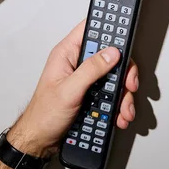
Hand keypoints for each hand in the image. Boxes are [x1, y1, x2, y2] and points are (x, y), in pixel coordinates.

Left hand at [7, 20, 138, 156]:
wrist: (40, 140)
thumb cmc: (44, 114)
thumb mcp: (69, 90)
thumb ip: (91, 69)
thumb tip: (111, 53)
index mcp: (67, 54)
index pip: (90, 29)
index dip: (108, 28)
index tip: (124, 37)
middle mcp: (77, 63)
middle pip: (109, 55)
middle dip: (122, 71)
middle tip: (128, 84)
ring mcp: (85, 78)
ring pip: (114, 76)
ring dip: (123, 94)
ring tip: (123, 108)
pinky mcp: (91, 93)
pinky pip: (111, 93)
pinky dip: (118, 105)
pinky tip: (118, 115)